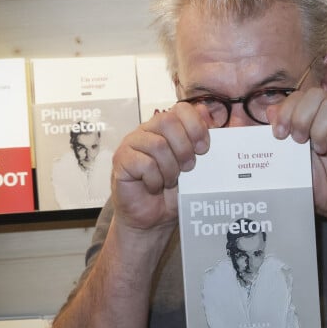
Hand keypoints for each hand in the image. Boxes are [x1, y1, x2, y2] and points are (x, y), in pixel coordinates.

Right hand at [111, 103, 209, 230]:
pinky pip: (144, 164)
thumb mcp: (196, 167)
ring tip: (169, 182)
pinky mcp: (121, 160)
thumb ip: (202, 140)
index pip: (182, 109)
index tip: (204, 149)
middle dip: (184, 149)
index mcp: (167, 128)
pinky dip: (155, 180)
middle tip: (187, 169)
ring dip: (170, 169)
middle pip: (168, 122)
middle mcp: (148, 131)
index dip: (196, 127)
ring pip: (158, 145)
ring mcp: (132, 144)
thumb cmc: (174, 192)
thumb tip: (206, 111)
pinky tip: (154, 187)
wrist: (154, 218)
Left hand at [268, 88, 326, 234]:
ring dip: (319, 132)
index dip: (286, 109)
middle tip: (298, 142)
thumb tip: (268, 113)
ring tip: (318, 152)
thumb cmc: (318, 184)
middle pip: (316, 95)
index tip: (278, 134)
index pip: (299, 96)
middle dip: (300, 117)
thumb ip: (279, 142)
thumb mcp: (290, 165)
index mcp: (310, 121)